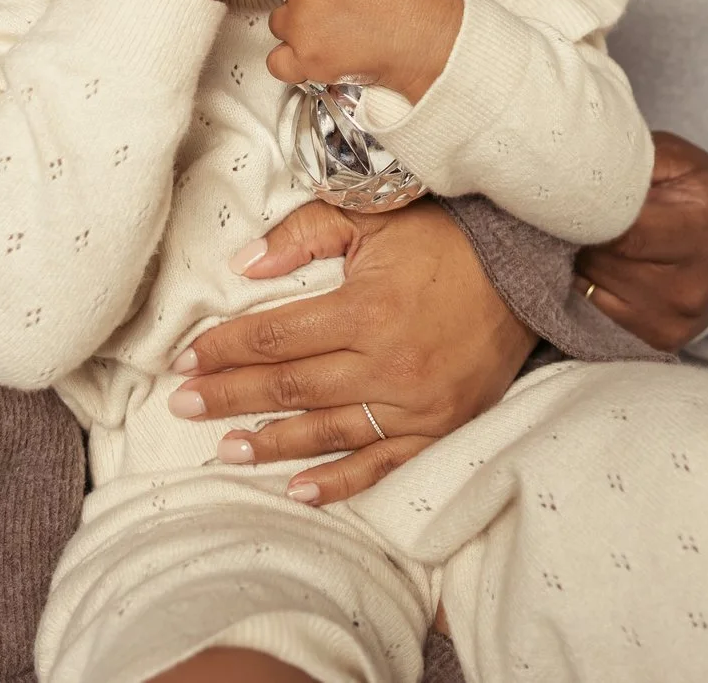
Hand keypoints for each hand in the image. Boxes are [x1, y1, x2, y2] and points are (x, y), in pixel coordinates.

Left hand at [168, 200, 535, 503]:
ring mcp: (413, 403)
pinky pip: (380, 465)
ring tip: (225, 450)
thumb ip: (304, 234)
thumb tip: (243, 265)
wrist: (523, 271)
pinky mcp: (437, 428)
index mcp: (365, 308)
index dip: (224, 348)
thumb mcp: (374, 217)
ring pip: (326, 432)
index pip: (275, 336)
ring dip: (271, 443)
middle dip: (230, 396)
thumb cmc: (444, 239)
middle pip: (289, 386)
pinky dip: (338, 482)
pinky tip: (298, 490)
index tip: (184, 360)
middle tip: (183, 405)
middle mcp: (386, 363)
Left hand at [574, 132, 707, 350]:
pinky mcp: (657, 341)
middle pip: (601, 256)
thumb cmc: (702, 197)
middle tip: (584, 209)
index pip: (623, 228)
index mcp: (703, 231)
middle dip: (583, 230)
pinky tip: (607, 263)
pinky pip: (593, 305)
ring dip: (582, 256)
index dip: (591, 210)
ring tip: (599, 235)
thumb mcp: (679, 161)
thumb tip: (576, 171)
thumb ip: (632, 162)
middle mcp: (690, 286)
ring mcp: (673, 319)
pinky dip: (589, 282)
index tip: (575, 194)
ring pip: (590, 281)